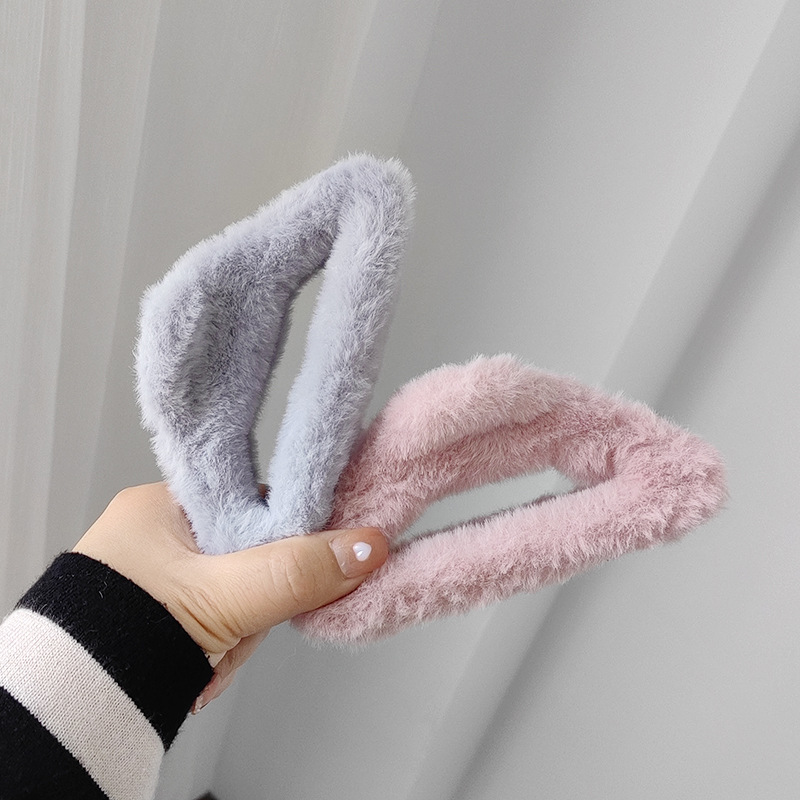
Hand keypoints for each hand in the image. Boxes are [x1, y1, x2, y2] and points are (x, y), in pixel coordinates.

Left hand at [72, 483, 386, 709]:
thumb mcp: (223, 596)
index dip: (285, 528)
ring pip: (242, 591)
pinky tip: (206, 664)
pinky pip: (222, 618)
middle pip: (252, 552)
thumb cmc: (125, 635)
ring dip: (241, 630)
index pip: (252, 498)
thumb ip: (295, 570)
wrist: (76, 709)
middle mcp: (160, 534)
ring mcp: (160, 576)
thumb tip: (365, 546)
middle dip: (257, 598)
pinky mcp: (165, 612)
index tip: (314, 551)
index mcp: (163, 506)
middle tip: (244, 622)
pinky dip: (223, 645)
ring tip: (213, 655)